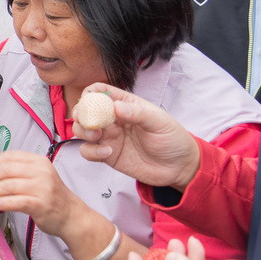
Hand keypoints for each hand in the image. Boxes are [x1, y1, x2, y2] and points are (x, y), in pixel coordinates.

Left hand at [0, 151, 81, 236]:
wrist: (71, 216)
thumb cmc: (50, 195)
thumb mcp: (33, 176)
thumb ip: (12, 166)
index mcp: (38, 161)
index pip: (9, 156)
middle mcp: (41, 172)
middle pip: (6, 170)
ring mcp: (42, 188)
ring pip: (8, 186)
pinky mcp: (41, 204)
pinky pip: (16, 201)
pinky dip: (2, 202)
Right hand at [73, 83, 200, 190]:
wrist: (179, 168)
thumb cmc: (172, 139)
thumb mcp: (160, 122)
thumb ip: (138, 113)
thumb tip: (115, 106)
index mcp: (125, 104)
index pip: (100, 91)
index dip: (91, 94)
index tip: (90, 102)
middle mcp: (113, 119)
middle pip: (85, 110)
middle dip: (81, 114)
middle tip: (87, 121)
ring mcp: (109, 137)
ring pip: (82, 130)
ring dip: (83, 131)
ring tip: (97, 136)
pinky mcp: (107, 155)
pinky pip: (88, 151)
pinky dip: (91, 152)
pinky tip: (107, 153)